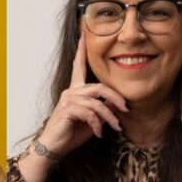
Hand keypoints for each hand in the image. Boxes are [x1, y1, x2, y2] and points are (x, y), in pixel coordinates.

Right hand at [38, 33, 127, 154]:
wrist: (54, 147)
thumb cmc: (71, 133)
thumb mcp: (92, 120)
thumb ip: (103, 109)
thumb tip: (117, 103)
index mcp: (76, 90)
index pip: (79, 66)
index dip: (82, 51)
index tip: (84, 34)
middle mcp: (71, 91)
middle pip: (100, 86)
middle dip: (116, 97)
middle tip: (127, 108)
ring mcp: (68, 99)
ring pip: (98, 102)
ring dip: (110, 117)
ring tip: (116, 127)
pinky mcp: (67, 109)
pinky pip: (90, 113)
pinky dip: (98, 125)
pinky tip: (98, 134)